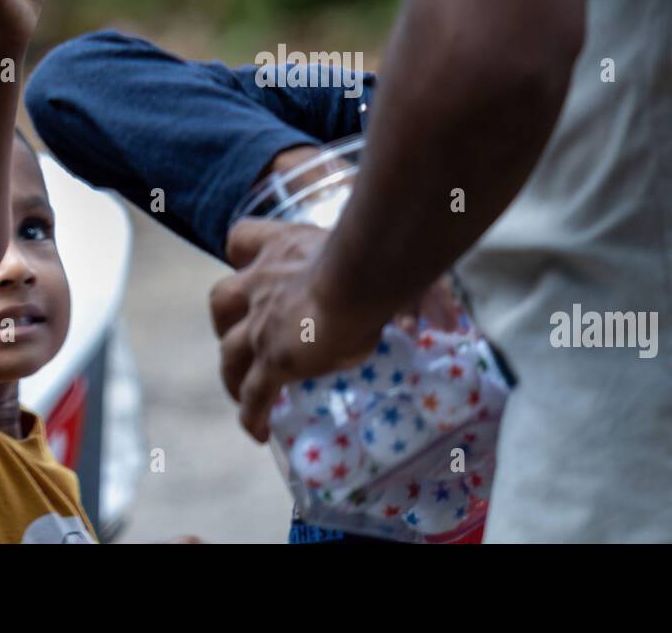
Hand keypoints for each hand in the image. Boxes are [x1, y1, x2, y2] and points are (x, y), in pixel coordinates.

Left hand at [209, 219, 389, 441]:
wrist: (360, 277)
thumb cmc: (378, 259)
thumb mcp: (382, 264)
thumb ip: (408, 288)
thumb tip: (449, 321)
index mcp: (284, 247)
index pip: (242, 239)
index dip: (243, 255)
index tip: (255, 268)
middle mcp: (263, 281)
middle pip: (222, 299)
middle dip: (228, 320)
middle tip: (247, 336)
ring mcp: (262, 322)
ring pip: (229, 351)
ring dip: (233, 371)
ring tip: (244, 392)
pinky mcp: (271, 359)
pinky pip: (252, 393)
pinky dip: (252, 414)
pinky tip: (260, 432)